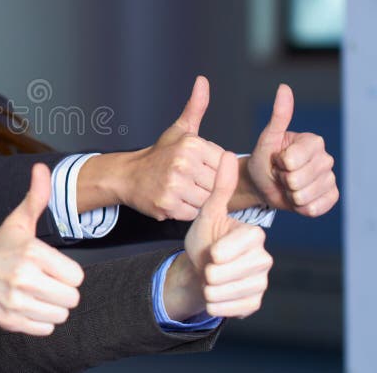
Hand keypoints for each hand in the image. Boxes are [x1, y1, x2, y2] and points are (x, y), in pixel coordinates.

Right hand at [0, 164, 84, 335]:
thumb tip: (41, 168)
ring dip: (51, 307)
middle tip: (44, 282)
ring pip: (60, 316)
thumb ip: (37, 197)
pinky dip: (39, 321)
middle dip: (61, 291)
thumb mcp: (17, 222)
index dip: (66, 273)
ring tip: (34, 294)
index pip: (76, 276)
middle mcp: (24, 278)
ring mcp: (15, 301)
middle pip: (71, 298)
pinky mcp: (8, 321)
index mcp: (32, 252)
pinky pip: (45, 329)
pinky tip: (26, 306)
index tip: (51, 267)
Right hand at [107, 76, 223, 220]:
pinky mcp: (167, 205)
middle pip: (216, 184)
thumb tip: (203, 80)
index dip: (212, 169)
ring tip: (182, 190)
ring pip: (206, 201)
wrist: (128, 176)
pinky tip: (175, 200)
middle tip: (189, 181)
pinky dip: (186, 211)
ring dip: (197, 200)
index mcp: (191, 144)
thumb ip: (196, 107)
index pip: (224, 165)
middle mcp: (183, 163)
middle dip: (205, 186)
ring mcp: (174, 186)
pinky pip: (192, 214)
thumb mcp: (180, 130)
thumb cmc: (159, 155)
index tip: (196, 167)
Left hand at [169, 152, 272, 319]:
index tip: (211, 249)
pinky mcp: (254, 303)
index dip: (215, 252)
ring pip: (224, 291)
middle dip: (208, 270)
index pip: (231, 249)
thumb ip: (220, 187)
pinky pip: (227, 308)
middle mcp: (264, 259)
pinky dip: (213, 302)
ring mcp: (261, 283)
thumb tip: (228, 154)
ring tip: (209, 277)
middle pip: (224, 272)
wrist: (198, 270)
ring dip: (208, 287)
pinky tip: (214, 293)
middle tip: (209, 264)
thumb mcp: (207, 213)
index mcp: (255, 236)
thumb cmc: (204, 239)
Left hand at [246, 84, 338, 216]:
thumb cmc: (263, 159)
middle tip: (279, 175)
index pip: (292, 161)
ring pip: (305, 194)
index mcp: (313, 141)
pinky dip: (301, 207)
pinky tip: (296, 198)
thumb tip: (284, 87)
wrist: (263, 184)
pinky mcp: (330, 196)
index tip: (276, 160)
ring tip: (286, 186)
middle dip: (282, 180)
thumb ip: (278, 116)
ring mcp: (329, 178)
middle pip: (298, 179)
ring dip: (289, 194)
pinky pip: (316, 207)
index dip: (279, 164)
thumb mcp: (267, 139)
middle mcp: (325, 158)